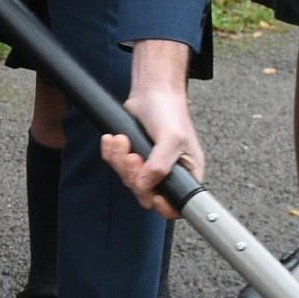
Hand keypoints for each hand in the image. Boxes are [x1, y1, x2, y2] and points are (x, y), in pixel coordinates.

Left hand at [100, 44, 203, 212]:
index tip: (153, 195)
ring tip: (122, 140)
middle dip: (135, 175)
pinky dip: (111, 153)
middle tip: (134, 156)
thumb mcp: (172, 138)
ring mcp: (149, 167)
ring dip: (120, 161)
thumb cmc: (169, 111)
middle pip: (146, 194)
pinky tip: (114, 138)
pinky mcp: (132, 157)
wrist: (151, 91)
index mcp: (187, 173)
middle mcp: (168, 173)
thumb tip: (146, 186)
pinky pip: (116, 166)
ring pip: (128, 180)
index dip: (164, 207)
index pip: (177, 205)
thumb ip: (161, 165)